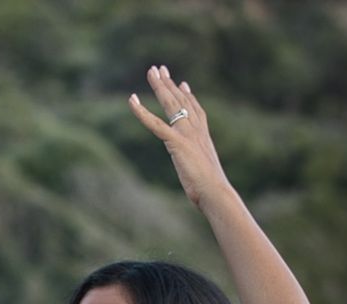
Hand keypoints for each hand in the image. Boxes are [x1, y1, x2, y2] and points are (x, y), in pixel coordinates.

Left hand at [128, 65, 229, 208]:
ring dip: (159, 86)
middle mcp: (196, 130)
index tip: (182, 83)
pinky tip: (132, 100)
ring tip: (152, 71)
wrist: (214, 190)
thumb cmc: (210, 188)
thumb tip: (200, 172)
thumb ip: (199, 166)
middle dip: (169, 84)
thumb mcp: (204, 172)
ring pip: (170, 104)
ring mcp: (186, 134)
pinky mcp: (175, 142)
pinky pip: (155, 123)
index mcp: (203, 136)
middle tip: (159, 68)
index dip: (187, 95)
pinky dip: (141, 111)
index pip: (195, 110)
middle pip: (181, 100)